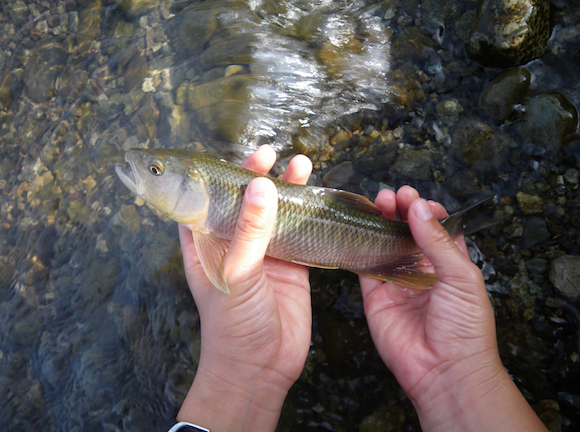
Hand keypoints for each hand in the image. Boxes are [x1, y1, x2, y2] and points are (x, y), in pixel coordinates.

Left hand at [176, 145, 312, 431]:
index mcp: (205, 243)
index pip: (206, 199)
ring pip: (275, 213)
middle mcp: (233, 244)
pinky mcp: (291, 265)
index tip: (233, 156)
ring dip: (287, 190)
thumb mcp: (236, 273)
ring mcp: (264, 253)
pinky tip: (318, 196)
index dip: (217, 175)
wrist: (260, 368)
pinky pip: (300, 232)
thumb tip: (260, 184)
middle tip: (269, 153)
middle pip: (243, 200)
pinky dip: (309, 214)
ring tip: (301, 163)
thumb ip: (249, 230)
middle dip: (255, 176)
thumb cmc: (231, 324)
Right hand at [360, 186, 546, 431]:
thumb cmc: (465, 326)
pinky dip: (359, 246)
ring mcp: (397, 282)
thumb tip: (418, 207)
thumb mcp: (461, 276)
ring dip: (380, 222)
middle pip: (406, 232)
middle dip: (400, 211)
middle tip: (392, 196)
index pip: (436, 228)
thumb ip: (437, 241)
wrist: (444, 371)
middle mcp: (421, 270)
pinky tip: (357, 227)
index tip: (417, 199)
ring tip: (377, 202)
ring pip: (384, 244)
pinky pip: (364, 266)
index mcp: (449, 263)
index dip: (426, 211)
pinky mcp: (375, 295)